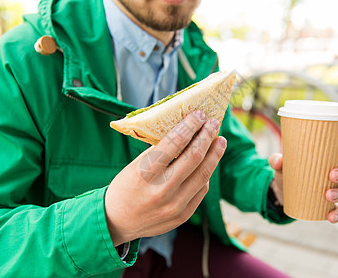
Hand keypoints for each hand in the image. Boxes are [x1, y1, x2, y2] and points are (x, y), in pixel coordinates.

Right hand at [105, 111, 226, 245]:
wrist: (117, 222)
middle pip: (194, 157)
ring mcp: (175, 206)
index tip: (199, 114)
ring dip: (214, 154)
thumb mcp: (135, 165)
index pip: (174, 143)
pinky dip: (205, 173)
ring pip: (204, 174)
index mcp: (145, 173)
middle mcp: (162, 191)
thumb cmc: (125, 187)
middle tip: (214, 123)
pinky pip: (202, 190)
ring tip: (219, 140)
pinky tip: (207, 162)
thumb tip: (185, 131)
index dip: (190, 125)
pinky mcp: (183, 216)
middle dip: (207, 136)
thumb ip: (159, 151)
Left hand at [268, 142, 337, 222]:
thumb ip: (277, 160)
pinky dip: (337, 214)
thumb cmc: (287, 172)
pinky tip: (330, 216)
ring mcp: (334, 190)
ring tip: (328, 195)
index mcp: (328, 159)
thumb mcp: (281, 165)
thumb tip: (278, 161)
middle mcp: (335, 173)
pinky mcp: (329, 205)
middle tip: (332, 175)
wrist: (282, 192)